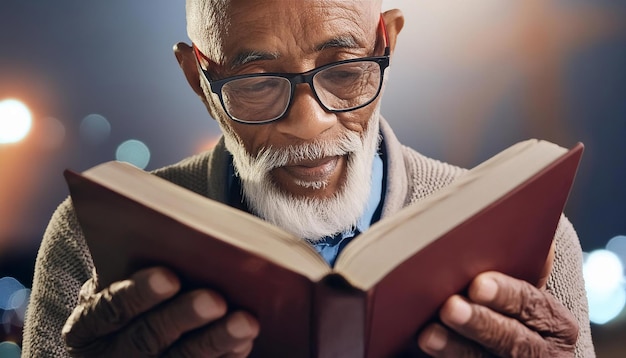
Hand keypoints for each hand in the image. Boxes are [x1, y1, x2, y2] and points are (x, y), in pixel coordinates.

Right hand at [62, 267, 258, 356]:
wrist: (123, 338)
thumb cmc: (131, 292)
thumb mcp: (118, 280)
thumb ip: (134, 262)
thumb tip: (178, 232)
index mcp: (87, 326)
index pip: (109, 309)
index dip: (139, 294)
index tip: (170, 277)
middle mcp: (108, 356)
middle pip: (146, 339)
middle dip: (183, 317)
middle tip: (215, 300)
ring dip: (215, 341)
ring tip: (245, 322)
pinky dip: (224, 357)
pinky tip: (243, 342)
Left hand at [417, 271, 577, 356]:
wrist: (498, 345)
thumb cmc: (503, 303)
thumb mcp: (518, 288)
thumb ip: (521, 263)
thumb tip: (522, 225)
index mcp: (553, 322)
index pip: (534, 306)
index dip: (507, 295)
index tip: (478, 284)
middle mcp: (543, 353)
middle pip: (512, 341)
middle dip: (480, 322)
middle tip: (449, 307)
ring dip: (455, 347)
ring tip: (427, 334)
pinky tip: (418, 347)